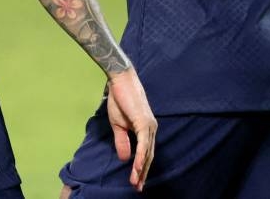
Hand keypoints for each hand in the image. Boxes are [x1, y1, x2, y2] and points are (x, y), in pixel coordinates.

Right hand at [106, 68, 156, 191]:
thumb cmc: (119, 100)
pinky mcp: (144, 122)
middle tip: (138, 188)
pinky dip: (141, 157)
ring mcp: (149, 126)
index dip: (141, 168)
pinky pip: (143, 144)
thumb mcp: (118, 125)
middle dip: (143, 173)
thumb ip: (122, 142)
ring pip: (147, 153)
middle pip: (149, 156)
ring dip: (141, 169)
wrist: (120, 81)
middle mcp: (151, 129)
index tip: (136, 182)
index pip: (146, 153)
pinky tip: (138, 167)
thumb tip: (124, 159)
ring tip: (135, 182)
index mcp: (146, 129)